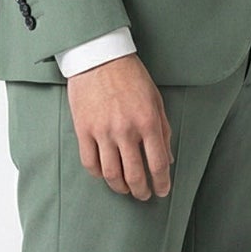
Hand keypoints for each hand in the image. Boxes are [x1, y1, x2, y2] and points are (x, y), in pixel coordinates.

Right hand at [66, 53, 172, 199]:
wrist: (99, 57)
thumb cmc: (130, 76)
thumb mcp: (155, 99)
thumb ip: (163, 130)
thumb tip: (167, 158)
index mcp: (148, 122)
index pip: (158, 164)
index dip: (162, 183)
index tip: (162, 191)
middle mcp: (126, 130)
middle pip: (135, 175)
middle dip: (142, 191)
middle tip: (144, 195)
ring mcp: (102, 132)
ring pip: (111, 174)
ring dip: (120, 187)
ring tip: (126, 189)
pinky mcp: (83, 130)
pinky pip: (90, 162)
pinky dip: (98, 174)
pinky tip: (105, 174)